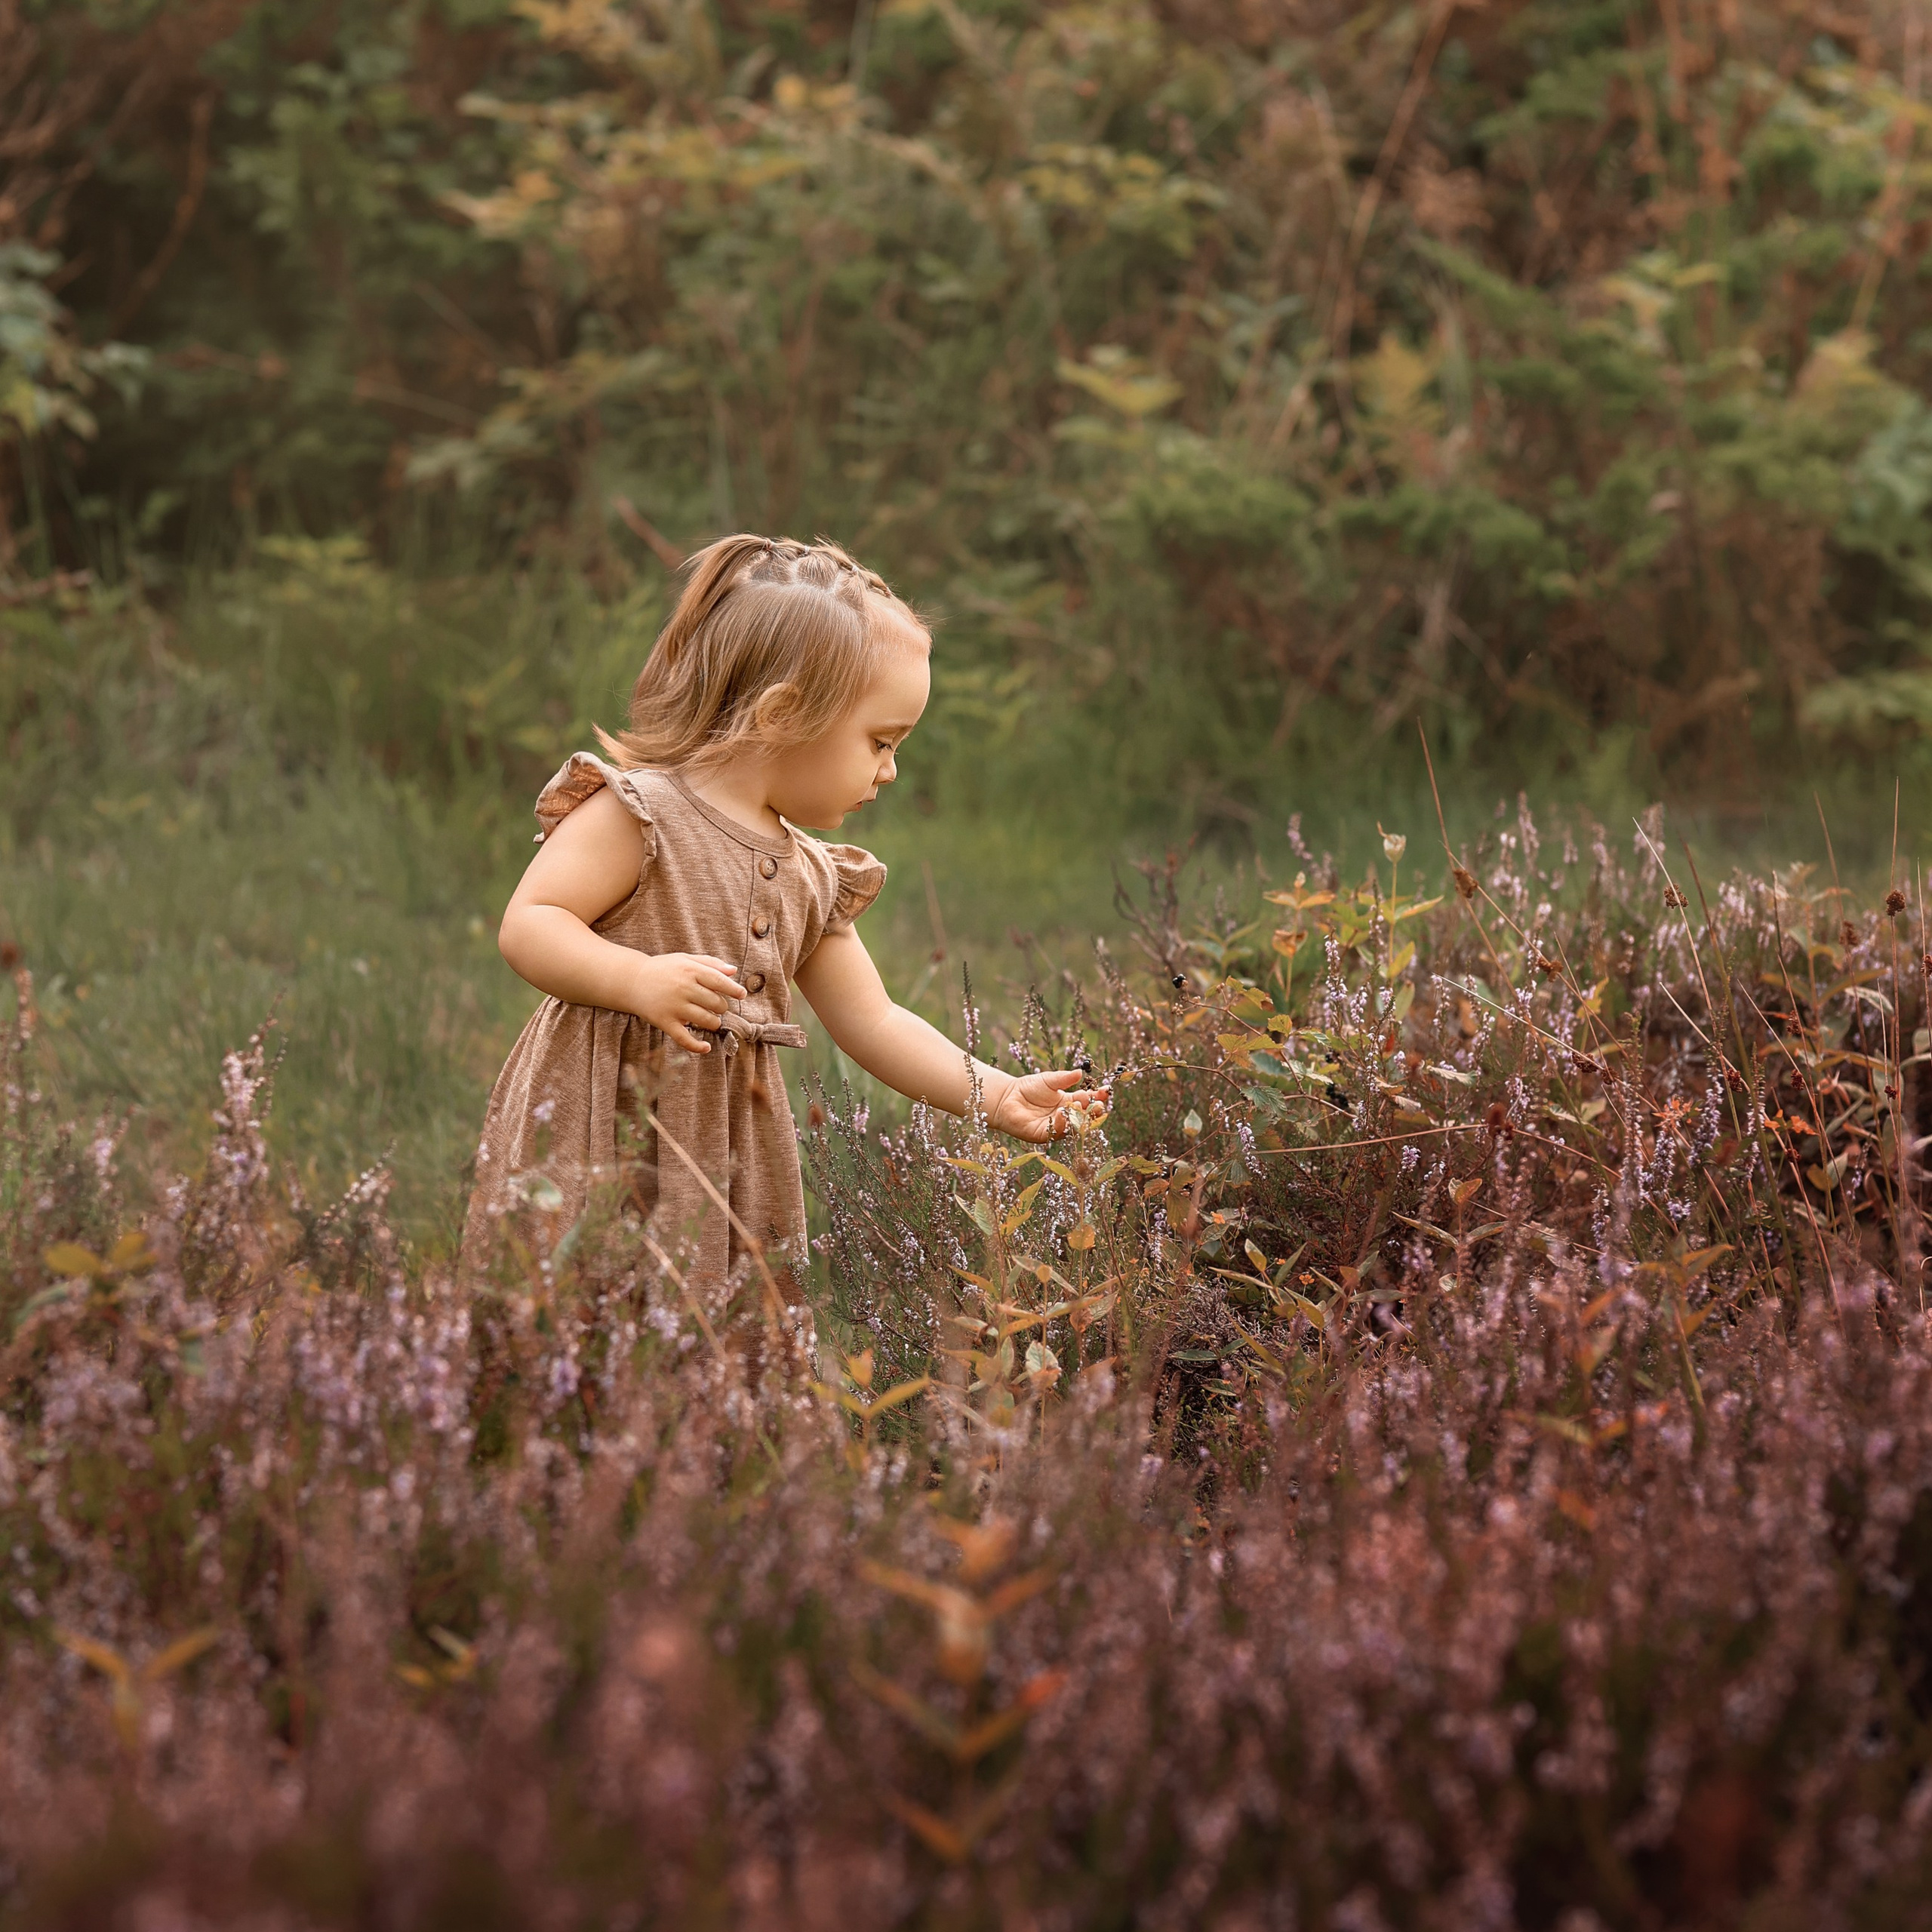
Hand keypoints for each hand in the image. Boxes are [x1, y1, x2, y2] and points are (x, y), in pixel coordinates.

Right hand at [631, 952, 746, 1053]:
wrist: (631, 981)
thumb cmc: (662, 969)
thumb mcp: (685, 959)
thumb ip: (709, 963)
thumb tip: (733, 971)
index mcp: (690, 970)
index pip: (719, 981)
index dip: (734, 989)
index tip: (742, 994)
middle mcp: (683, 988)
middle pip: (716, 1003)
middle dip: (721, 1007)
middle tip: (716, 1006)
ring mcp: (674, 1007)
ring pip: (706, 1021)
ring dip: (714, 1022)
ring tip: (709, 1018)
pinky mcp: (664, 1022)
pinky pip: (685, 1038)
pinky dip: (697, 1046)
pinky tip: (705, 1047)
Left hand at [986, 1069, 1110, 1142]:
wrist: (1007, 1097)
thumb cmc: (1028, 1088)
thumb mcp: (1049, 1080)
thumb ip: (1064, 1078)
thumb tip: (1080, 1072)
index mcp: (1068, 1102)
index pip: (1086, 1100)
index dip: (1096, 1096)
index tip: (1106, 1091)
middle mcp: (1065, 1116)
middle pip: (1084, 1116)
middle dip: (1093, 1111)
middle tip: (1099, 1104)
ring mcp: (1055, 1126)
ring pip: (1072, 1126)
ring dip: (1079, 1118)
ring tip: (1081, 1106)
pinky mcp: (1044, 1134)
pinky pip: (1056, 1132)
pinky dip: (1061, 1123)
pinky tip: (1063, 1113)